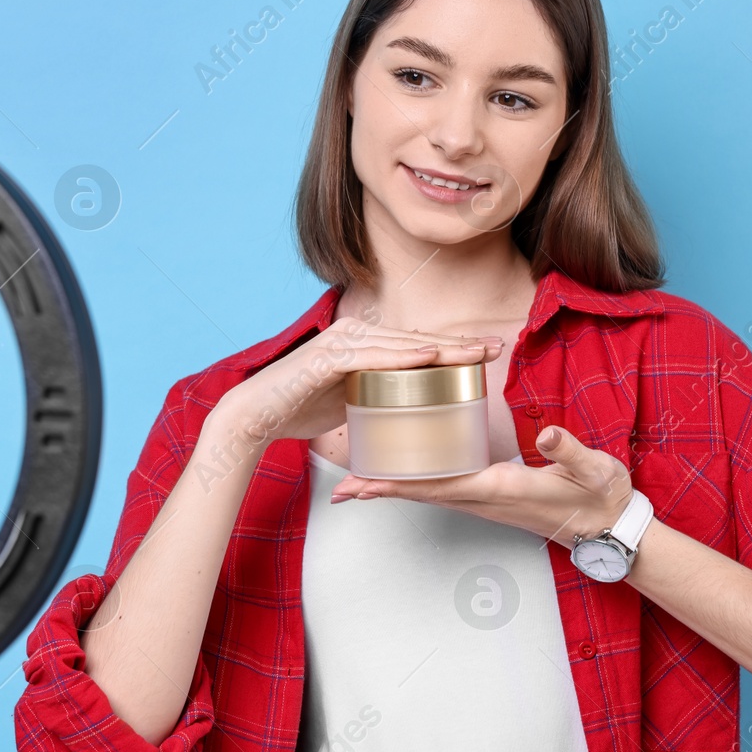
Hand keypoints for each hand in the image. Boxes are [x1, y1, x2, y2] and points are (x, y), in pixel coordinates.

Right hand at [210, 314, 504, 448]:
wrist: (255, 416)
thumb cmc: (297, 409)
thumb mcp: (348, 401)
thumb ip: (373, 397)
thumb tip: (398, 411)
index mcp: (363, 344)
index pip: (416, 345)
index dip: (453, 348)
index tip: (487, 353)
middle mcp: (355, 335)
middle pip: (417, 340)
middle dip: (459, 344)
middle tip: (496, 347)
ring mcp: (341, 342)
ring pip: (402, 345)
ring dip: (441, 348)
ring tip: (474, 353)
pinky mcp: (328, 357)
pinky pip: (373, 356)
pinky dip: (402, 356)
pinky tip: (429, 356)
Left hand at [329, 422, 633, 547]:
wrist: (611, 526)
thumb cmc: (602, 497)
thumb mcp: (594, 470)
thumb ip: (570, 451)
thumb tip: (546, 435)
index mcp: (501, 488)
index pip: (439, 485)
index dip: (398, 483)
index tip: (364, 484)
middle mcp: (484, 498)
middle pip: (421, 494)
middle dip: (380, 490)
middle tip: (340, 489)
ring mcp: (486, 500)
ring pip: (429, 494)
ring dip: (392, 489)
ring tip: (357, 484)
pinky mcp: (491, 497)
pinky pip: (444, 491)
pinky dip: (415, 484)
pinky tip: (403, 476)